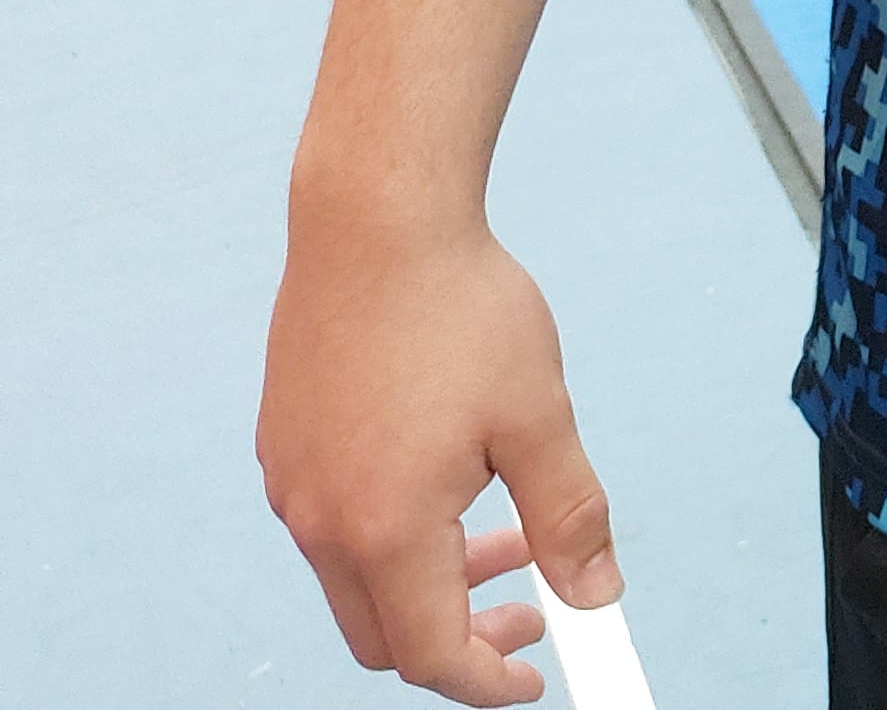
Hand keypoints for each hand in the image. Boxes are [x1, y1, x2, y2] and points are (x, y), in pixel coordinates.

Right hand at [262, 210, 622, 699]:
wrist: (376, 226)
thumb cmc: (460, 311)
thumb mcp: (539, 416)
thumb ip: (569, 516)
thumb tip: (598, 593)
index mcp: (385, 529)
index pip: (431, 654)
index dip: (487, 680)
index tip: (536, 677)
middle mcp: (322, 521)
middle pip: (384, 633)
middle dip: (459, 635)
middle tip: (530, 603)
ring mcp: (293, 486)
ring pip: (357, 580)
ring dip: (430, 578)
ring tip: (506, 531)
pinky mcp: (285, 449)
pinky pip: (334, 526)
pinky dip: (393, 534)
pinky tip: (450, 477)